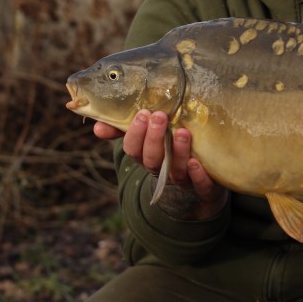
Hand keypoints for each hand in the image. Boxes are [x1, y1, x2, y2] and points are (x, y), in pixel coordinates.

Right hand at [97, 110, 227, 219]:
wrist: (199, 186)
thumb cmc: (171, 152)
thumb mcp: (148, 140)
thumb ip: (125, 130)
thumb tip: (97, 126)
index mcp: (146, 157)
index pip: (133, 149)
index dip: (135, 134)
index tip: (142, 113)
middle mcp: (162, 170)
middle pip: (152, 159)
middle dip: (153, 138)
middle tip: (159, 116)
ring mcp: (183, 180)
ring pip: (175, 170)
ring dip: (178, 151)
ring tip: (182, 132)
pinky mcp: (204, 188)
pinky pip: (200, 185)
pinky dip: (197, 175)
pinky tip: (196, 162)